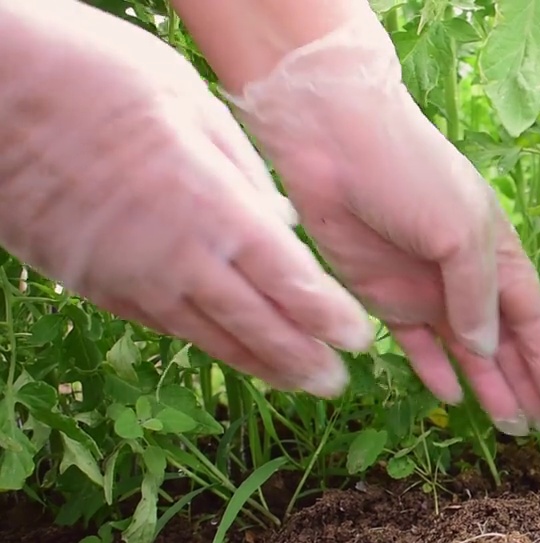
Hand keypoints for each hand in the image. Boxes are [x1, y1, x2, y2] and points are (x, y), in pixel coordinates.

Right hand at [0, 0, 373, 396]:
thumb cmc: (96, 73)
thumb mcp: (191, 103)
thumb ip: (242, 170)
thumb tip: (279, 223)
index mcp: (214, 210)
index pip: (292, 283)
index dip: (329, 319)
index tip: (359, 339)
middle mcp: (176, 258)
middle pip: (257, 327)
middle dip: (303, 359)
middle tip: (336, 383)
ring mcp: (129, 277)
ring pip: (207, 337)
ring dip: (257, 364)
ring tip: (293, 382)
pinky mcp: (91, 282)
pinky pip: (160, 323)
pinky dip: (201, 341)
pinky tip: (223, 348)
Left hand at [226, 13, 539, 434]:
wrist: (333, 142)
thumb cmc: (410, 175)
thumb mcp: (461, 231)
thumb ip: (477, 295)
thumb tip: (487, 350)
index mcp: (498, 256)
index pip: (533, 323)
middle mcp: (467, 278)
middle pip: (505, 345)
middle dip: (525, 386)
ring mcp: (426, 289)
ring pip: (465, 353)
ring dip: (487, 387)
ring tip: (508, 427)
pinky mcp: (384, 296)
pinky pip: (415, 346)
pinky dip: (433, 371)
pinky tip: (450, 398)